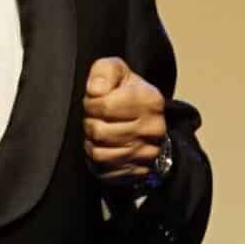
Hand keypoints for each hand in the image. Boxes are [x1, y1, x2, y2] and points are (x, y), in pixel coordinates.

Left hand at [83, 56, 166, 179]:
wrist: (146, 120)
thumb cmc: (126, 94)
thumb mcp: (117, 71)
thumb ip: (104, 71)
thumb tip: (95, 90)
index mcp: (151, 101)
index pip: (105, 106)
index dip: (91, 103)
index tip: (94, 101)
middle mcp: (154, 129)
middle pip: (100, 132)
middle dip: (90, 123)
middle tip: (96, 117)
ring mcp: (147, 154)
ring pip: (99, 154)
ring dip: (92, 142)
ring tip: (99, 131)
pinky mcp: (138, 172)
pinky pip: (103, 169)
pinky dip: (96, 158)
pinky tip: (104, 146)